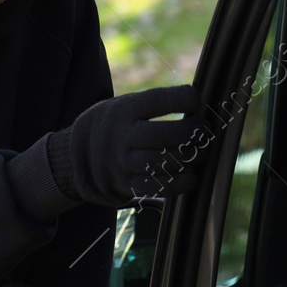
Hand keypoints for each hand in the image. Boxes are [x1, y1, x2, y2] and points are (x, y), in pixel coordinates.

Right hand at [48, 84, 207, 207]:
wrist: (81, 149)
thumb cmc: (122, 122)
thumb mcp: (130, 104)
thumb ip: (160, 104)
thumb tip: (202, 102)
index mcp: (125, 110)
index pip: (156, 101)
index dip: (181, 99)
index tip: (196, 99)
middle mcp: (121, 136)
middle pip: (160, 135)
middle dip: (191, 132)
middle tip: (205, 130)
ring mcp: (122, 163)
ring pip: (160, 163)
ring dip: (189, 158)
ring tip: (202, 151)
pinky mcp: (126, 184)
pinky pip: (154, 188)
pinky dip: (178, 185)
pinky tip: (191, 177)